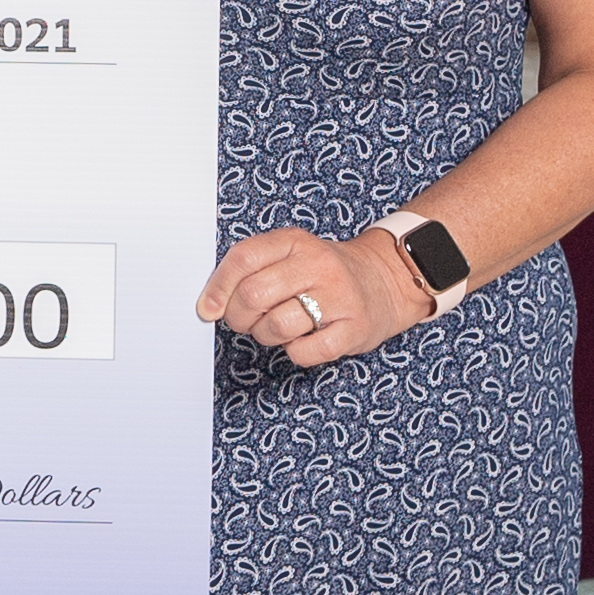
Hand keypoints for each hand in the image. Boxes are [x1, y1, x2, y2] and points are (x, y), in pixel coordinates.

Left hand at [195, 224, 433, 368]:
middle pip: (254, 295)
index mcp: (295, 242)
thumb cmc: (324, 273)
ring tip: (277, 328)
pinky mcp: (354, 329)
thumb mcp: (290, 255)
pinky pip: (305, 352)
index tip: (208, 308)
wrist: (385, 281)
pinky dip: (295, 352)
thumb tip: (209, 305)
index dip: (218, 287)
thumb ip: (251, 270)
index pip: (243, 258)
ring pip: (276, 326)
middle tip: (246, 321)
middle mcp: (317, 265)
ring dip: (266, 336)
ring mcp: (339, 297)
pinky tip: (303, 339)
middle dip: (239, 317)